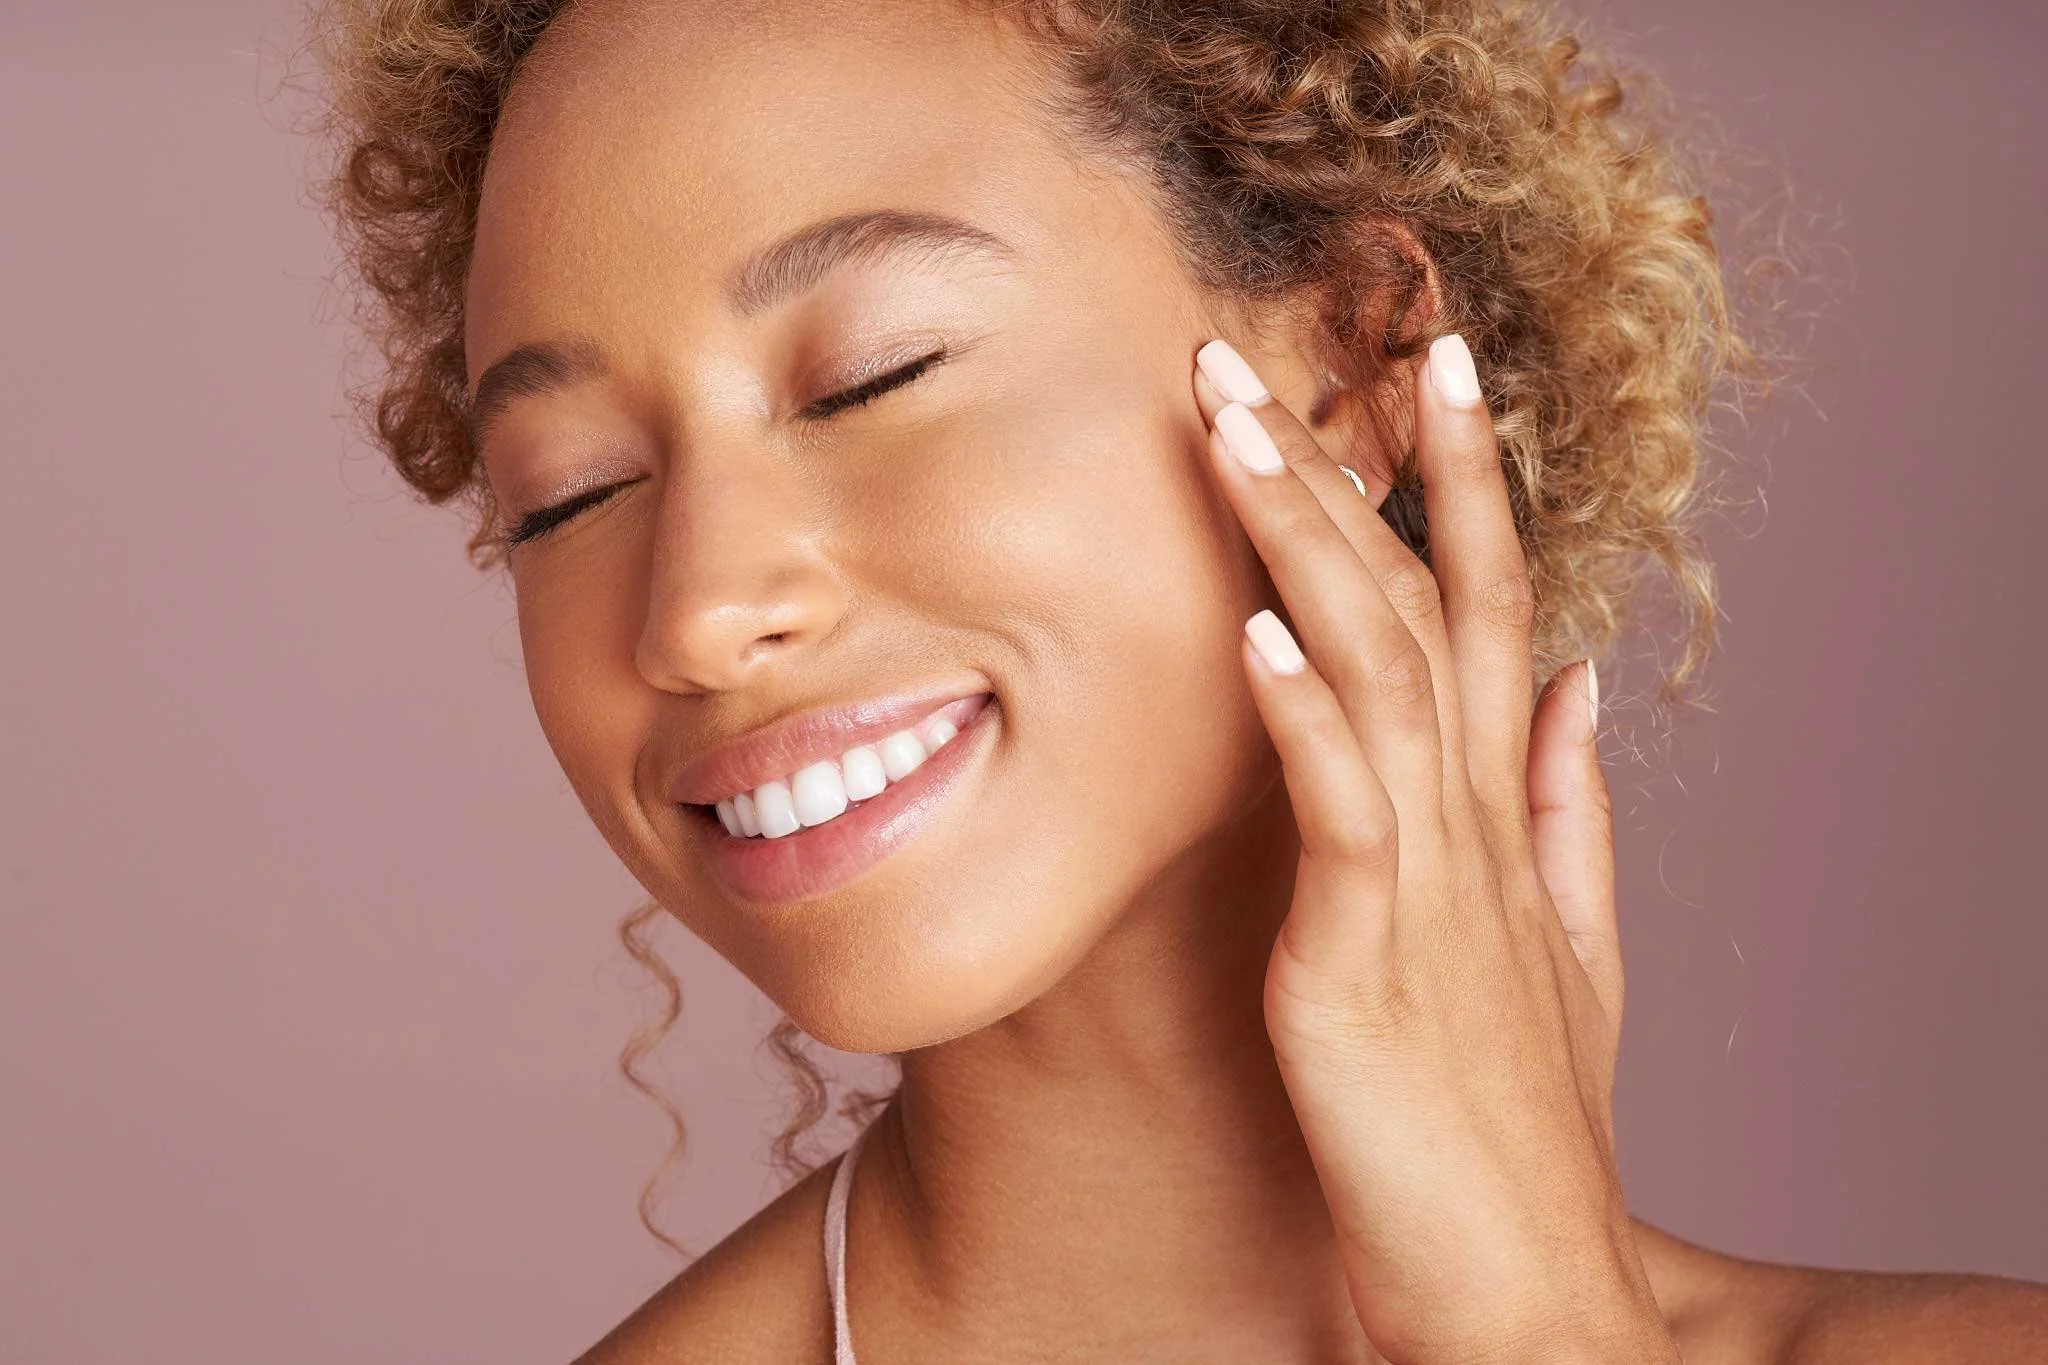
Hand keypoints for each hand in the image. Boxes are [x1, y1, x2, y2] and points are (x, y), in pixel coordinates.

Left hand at [1193, 336, 1674, 1363]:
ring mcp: (1422, 893)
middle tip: (1261, 343)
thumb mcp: (1564, 953)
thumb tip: (1575, 683)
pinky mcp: (1363, 972)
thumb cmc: (1522, 1129)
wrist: (1535, 1292)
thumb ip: (1569, 812)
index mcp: (1499, 818)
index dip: (1461, 480)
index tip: (1433, 360)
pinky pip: (1340, 821)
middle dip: (1347, 464)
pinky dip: (1301, 722)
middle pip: (1415, 606)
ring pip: (1371, 676)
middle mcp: (1470, 828)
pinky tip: (1252, 635)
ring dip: (1306, 543)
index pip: (1484, 608)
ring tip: (1237, 427)